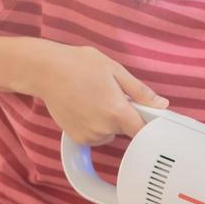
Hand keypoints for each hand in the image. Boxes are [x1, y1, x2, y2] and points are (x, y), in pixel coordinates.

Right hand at [24, 40, 168, 144]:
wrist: (43, 70)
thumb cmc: (77, 64)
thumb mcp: (114, 70)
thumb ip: (140, 92)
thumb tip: (161, 104)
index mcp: (117, 112)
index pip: (144, 131)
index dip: (148, 124)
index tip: (147, 116)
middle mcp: (104, 129)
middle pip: (127, 130)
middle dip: (124, 115)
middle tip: (111, 95)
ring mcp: (90, 136)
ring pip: (111, 133)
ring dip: (108, 121)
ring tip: (94, 99)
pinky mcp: (78, 138)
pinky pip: (96, 136)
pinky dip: (94, 125)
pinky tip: (84, 107)